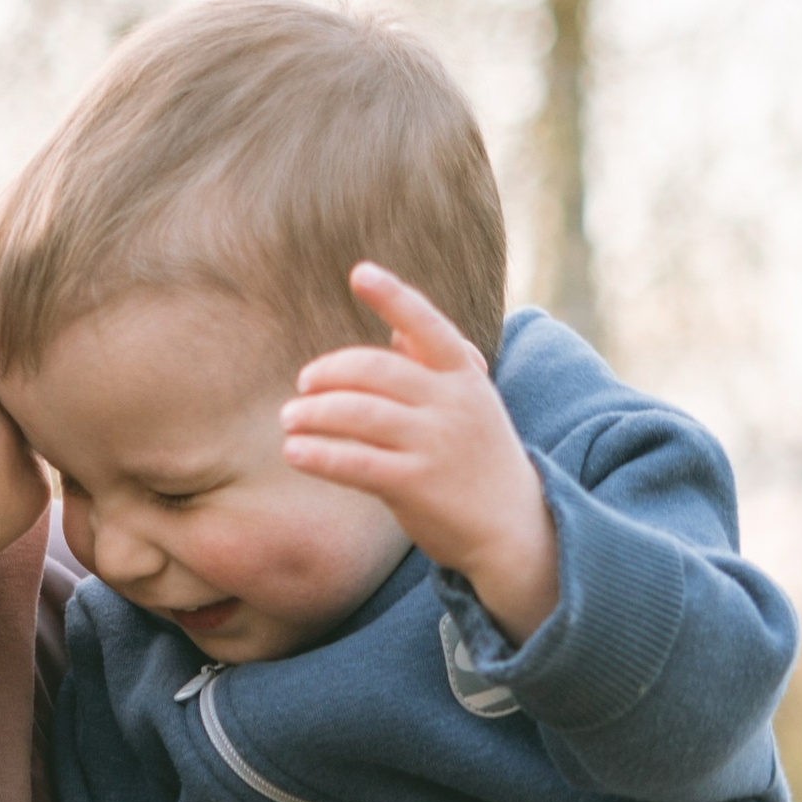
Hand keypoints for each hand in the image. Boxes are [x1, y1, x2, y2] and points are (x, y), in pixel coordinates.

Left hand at [281, 262, 559, 644]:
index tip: (359, 272)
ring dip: (313, 414)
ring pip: (358, 414)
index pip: (428, 326)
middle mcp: (453, 404)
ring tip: (289, 420)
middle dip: (329, 373)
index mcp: (464, 376)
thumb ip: (434, 368)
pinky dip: (319, 454)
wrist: (512, 529)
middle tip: (303, 385)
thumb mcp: (470, 404)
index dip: (394, 297)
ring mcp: (435, 445)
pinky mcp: (416, 485)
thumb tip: (394, 333)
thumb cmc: (479, 460)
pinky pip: (355, 462)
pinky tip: (295, 451)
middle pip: (375, 371)